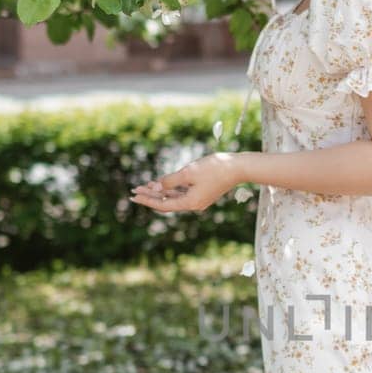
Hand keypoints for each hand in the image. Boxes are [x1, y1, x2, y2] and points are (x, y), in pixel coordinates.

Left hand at [130, 152, 245, 213]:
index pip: (162, 204)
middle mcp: (194, 204)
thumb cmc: (214, 168)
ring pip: (174, 198)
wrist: (238, 168)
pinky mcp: (203, 193)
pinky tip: (163, 185)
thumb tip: (156, 186)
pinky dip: (171, 190)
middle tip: (135, 191)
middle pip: (167, 203)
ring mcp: (199, 200)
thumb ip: (170, 180)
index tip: (133, 195)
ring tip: (146, 187)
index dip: (147, 199)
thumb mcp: (188, 172)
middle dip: (150, 196)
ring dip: (160, 193)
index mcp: (190, 202)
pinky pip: (182, 194)